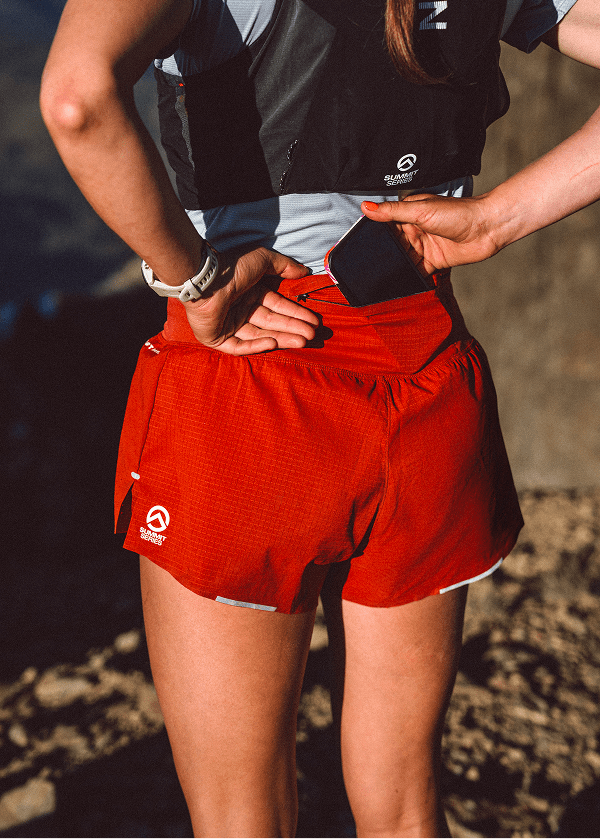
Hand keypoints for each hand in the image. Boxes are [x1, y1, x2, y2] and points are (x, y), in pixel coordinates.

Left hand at [182, 246, 318, 354]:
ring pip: (259, 335)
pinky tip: (274, 343)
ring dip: (282, 338)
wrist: (206, 279)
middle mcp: (240, 309)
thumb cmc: (232, 267)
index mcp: (250, 293)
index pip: (277, 307)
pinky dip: (256, 345)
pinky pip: (239, 346)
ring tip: (303, 341)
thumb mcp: (263, 260)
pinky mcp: (217, 338)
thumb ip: (284, 266)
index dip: (296, 314)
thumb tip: (304, 271)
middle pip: (272, 323)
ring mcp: (228, 325)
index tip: (314, 321)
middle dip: (293, 328)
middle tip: (313, 335)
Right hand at [362, 194, 501, 274]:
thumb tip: (366, 207)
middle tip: (367, 266)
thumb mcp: (420, 211)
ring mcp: (423, 247)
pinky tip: (398, 283)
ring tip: (379, 277)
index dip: (372, 234)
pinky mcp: (433, 262)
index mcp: (408, 214)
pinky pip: (415, 273)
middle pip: (391, 246)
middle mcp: (414, 230)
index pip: (384, 224)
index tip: (357, 244)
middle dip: (382, 255)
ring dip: (394, 268)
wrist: (487, 228)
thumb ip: (392, 212)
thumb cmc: (458, 213)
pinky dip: (408, 278)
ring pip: (402, 260)